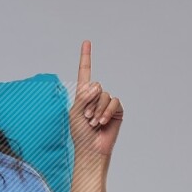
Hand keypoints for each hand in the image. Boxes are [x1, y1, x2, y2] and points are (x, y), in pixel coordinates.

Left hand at [69, 41, 123, 160]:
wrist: (91, 149)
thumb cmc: (80, 133)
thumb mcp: (74, 113)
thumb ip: (82, 97)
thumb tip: (97, 85)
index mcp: (83, 94)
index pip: (85, 72)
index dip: (86, 57)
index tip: (87, 42)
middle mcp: (96, 96)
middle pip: (95, 86)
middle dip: (89, 102)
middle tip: (86, 118)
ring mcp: (107, 103)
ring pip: (104, 95)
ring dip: (97, 109)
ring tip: (93, 123)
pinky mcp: (117, 110)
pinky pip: (114, 102)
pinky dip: (107, 111)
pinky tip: (102, 122)